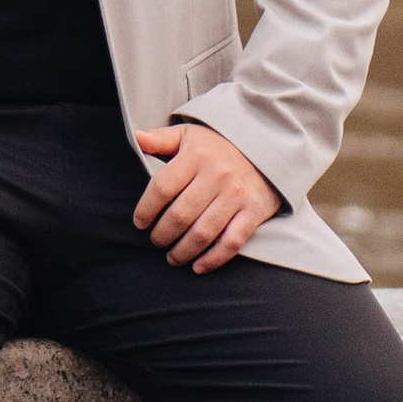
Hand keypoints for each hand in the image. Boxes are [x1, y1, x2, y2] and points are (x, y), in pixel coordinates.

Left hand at [132, 122, 281, 274]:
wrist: (265, 147)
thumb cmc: (217, 145)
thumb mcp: (188, 134)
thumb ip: (161, 139)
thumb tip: (136, 138)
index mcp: (196, 154)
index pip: (162, 187)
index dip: (146, 209)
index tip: (140, 222)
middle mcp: (217, 174)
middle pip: (181, 215)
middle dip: (162, 235)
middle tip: (156, 241)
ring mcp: (237, 194)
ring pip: (204, 232)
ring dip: (183, 251)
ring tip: (172, 257)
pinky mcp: (254, 211)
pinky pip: (232, 242)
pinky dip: (213, 259)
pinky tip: (198, 267)